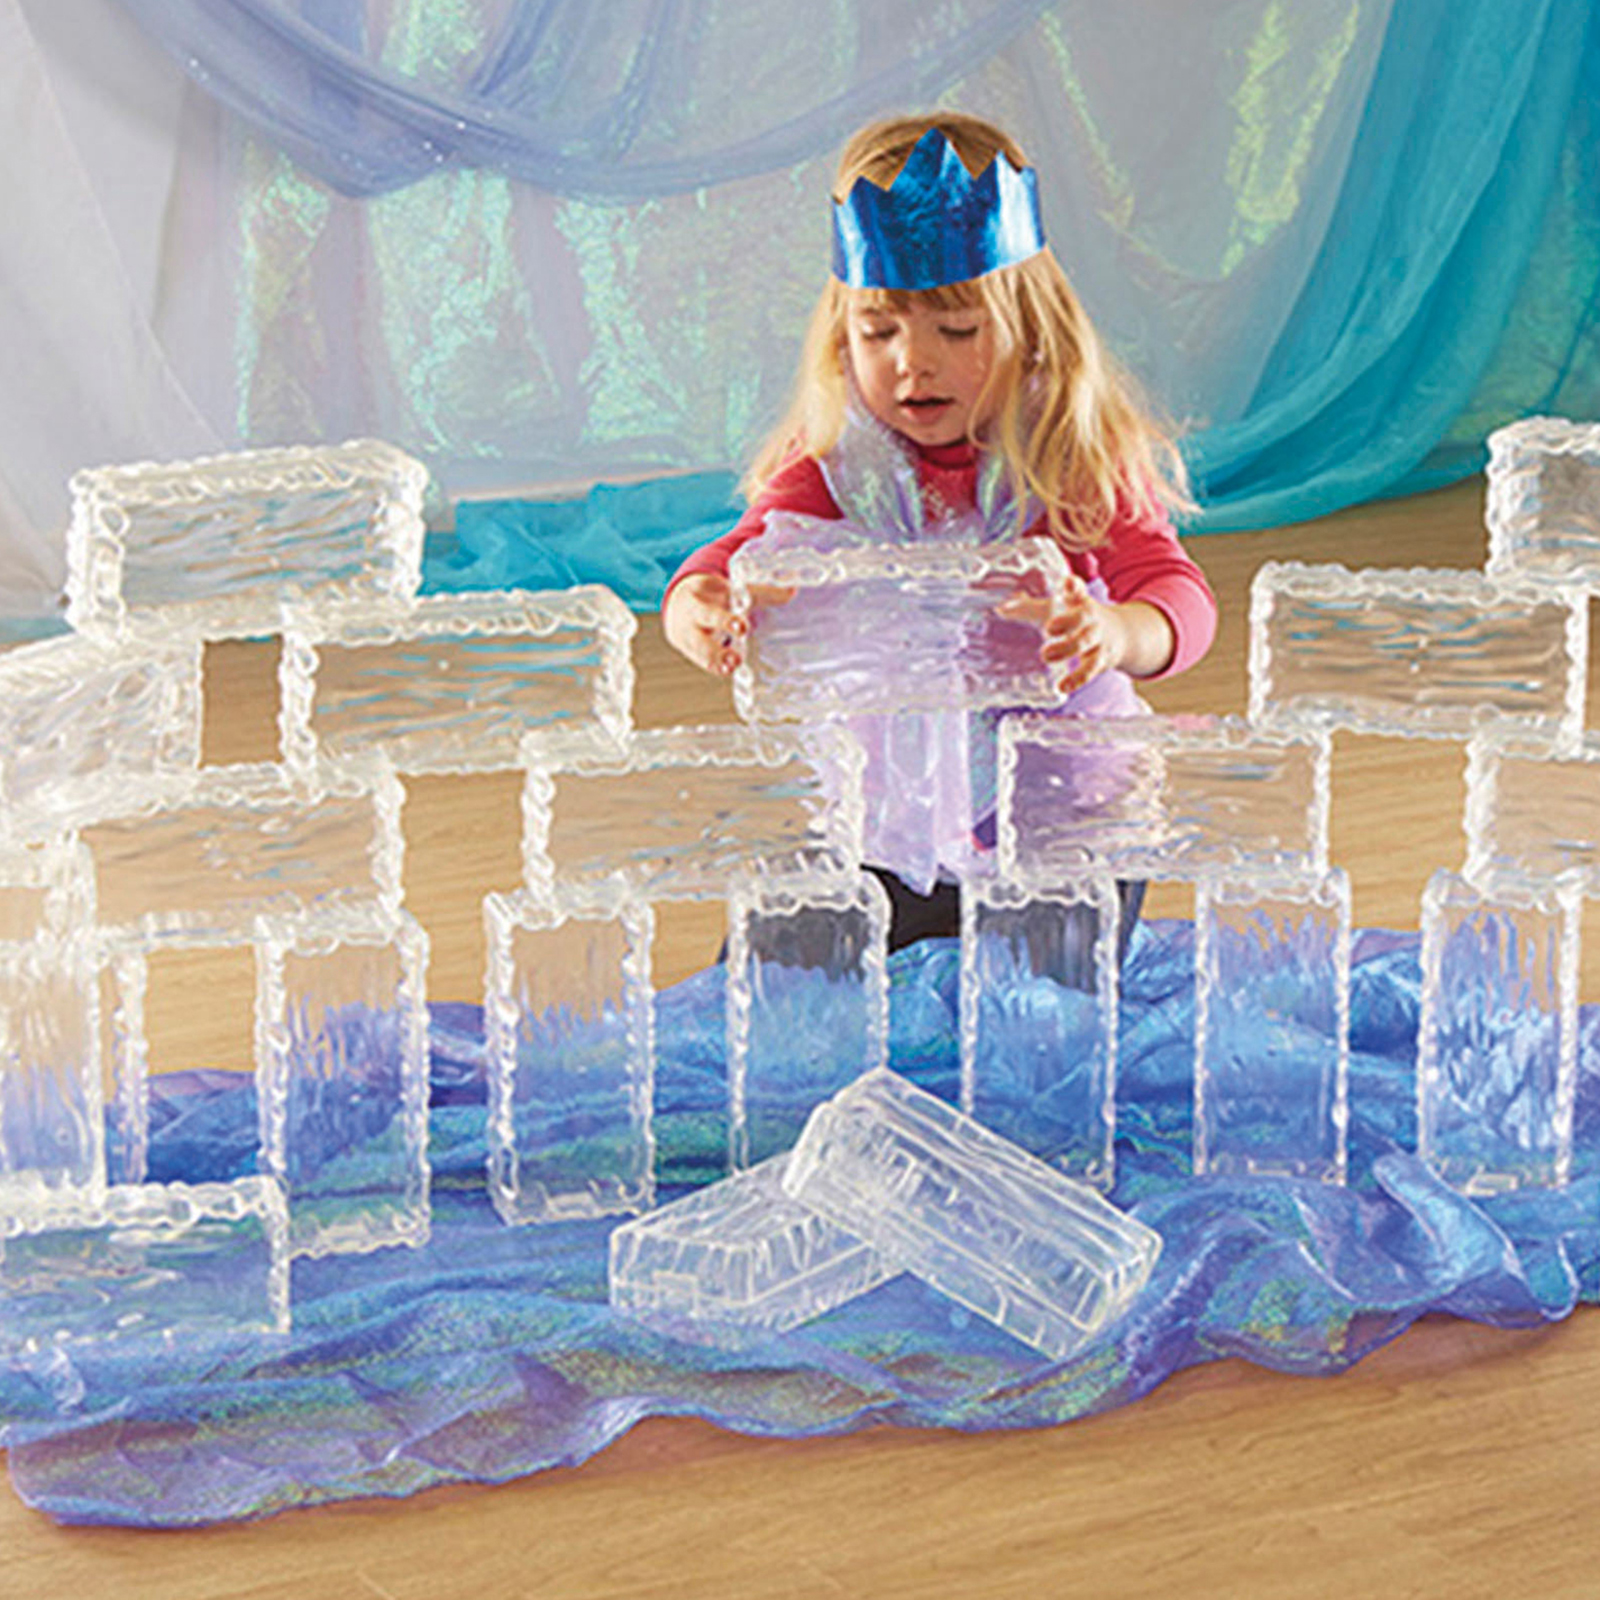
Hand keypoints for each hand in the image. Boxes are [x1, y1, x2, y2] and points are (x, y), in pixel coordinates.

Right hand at [661, 574, 795, 676]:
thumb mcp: (730, 591)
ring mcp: (688, 639)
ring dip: (716, 661)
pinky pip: (702, 661)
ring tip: (732, 668)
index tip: (742, 628)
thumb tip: (792, 590)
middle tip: (736, 659)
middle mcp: (690, 622)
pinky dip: (716, 666)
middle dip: (716, 648)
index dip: (726, 620)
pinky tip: (727, 670)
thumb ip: (761, 592)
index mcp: (698, 601)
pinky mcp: (691, 652)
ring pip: (700, 652)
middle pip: (701, 637)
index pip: (712, 610)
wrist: (677, 605)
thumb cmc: (712, 597)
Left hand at [1038, 574, 1127, 693]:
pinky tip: (1062, 687)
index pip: (1078, 590)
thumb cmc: (1078, 618)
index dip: (1073, 586)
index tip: (1068, 584)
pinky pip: (1091, 670)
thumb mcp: (1057, 609)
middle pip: (1083, 618)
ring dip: (1067, 649)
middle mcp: (1091, 618)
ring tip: (1045, 655)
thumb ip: (1029, 608)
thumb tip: (1000, 609)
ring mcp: (1099, 639)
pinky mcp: (1102, 659)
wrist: (1123, 634)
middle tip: (1047, 628)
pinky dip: (1077, 679)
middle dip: (1067, 622)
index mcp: (1080, 602)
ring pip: (1086, 643)